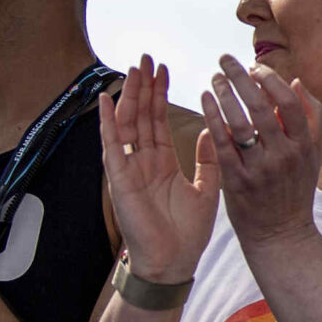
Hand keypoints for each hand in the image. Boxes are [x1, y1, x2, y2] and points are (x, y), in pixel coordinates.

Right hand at [98, 56, 218, 282]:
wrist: (173, 264)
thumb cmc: (186, 233)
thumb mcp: (206, 189)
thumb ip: (208, 160)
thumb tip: (214, 131)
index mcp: (161, 163)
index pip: (158, 121)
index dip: (159, 95)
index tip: (164, 69)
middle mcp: (142, 163)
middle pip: (140, 117)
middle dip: (143, 87)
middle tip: (146, 58)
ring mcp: (128, 170)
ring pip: (126, 125)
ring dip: (128, 97)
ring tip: (131, 69)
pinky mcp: (120, 181)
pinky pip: (112, 148)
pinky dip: (108, 124)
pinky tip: (107, 101)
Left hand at [204, 55, 321, 247]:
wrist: (280, 235)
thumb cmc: (294, 190)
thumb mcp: (313, 154)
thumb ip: (310, 117)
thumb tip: (295, 81)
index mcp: (305, 145)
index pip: (289, 102)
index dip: (270, 80)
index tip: (254, 67)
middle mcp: (284, 155)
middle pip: (262, 107)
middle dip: (241, 78)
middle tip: (225, 60)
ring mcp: (260, 169)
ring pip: (240, 122)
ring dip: (224, 94)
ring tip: (213, 78)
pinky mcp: (237, 181)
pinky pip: (222, 143)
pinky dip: (212, 118)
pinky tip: (204, 101)